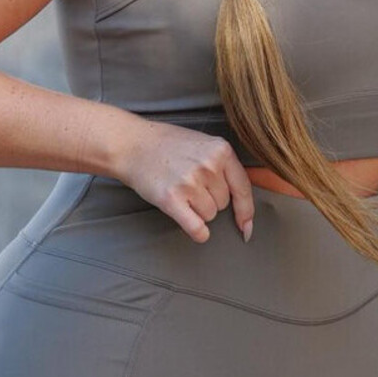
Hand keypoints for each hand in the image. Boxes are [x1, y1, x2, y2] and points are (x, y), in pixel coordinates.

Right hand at [115, 120, 255, 244]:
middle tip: (190, 184)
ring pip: (210, 215)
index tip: (246, 227)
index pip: (243, 188)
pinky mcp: (171, 198)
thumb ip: (224, 165)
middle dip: (210, 200)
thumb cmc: (167, 145)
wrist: (131, 144)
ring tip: (180, 191)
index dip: (246, 211)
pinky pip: (196, 227)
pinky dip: (198, 233)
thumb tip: (243, 200)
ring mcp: (190, 182)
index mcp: (221, 150)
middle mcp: (208, 166)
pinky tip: (194, 228)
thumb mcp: (203, 144)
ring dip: (198, 211)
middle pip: (224, 203)